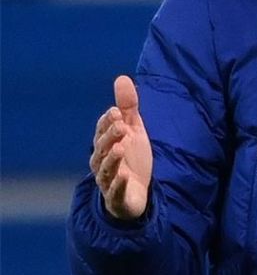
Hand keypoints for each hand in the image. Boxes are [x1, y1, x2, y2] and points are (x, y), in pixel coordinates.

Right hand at [90, 75, 152, 219]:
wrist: (136, 191)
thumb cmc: (131, 158)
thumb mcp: (133, 129)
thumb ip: (127, 107)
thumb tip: (122, 77)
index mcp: (105, 145)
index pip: (102, 131)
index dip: (107, 123)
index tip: (116, 112)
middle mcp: (102, 162)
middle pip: (102, 148)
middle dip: (110, 137)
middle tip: (122, 127)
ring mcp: (108, 180)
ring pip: (106, 169)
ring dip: (112, 159)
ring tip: (121, 148)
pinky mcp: (117, 197)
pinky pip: (114, 191)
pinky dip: (118, 184)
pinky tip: (125, 175)